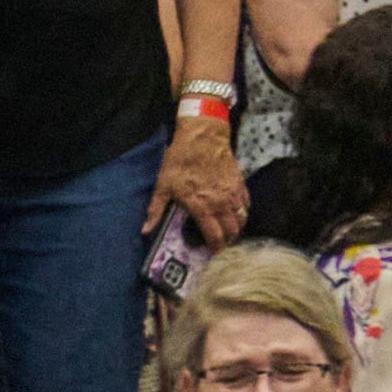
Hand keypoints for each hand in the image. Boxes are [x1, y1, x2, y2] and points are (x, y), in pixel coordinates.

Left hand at [152, 115, 247, 244]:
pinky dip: (242, 211)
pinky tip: (235, 212)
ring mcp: (233, 193)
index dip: (215, 247)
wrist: (203, 137)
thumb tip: (145, 231)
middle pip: (232, 229)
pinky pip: (246, 203)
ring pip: (242, 218)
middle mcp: (221, 203)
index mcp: (202, 206)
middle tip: (220, 244)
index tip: (212, 253)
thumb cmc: (181, 160)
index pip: (214, 234)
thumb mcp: (163, 184)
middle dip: (228, 240)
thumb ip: (156, 210)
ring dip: (236, 227)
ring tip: (228, 231)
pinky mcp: (239, 183)